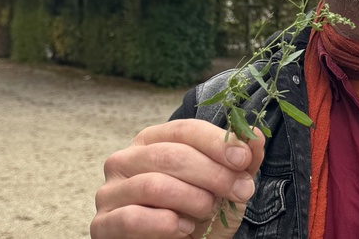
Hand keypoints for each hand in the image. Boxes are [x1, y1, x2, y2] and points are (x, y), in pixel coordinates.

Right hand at [91, 119, 265, 238]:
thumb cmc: (198, 214)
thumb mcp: (227, 186)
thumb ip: (242, 160)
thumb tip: (256, 135)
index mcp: (154, 140)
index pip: (185, 130)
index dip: (217, 142)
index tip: (243, 160)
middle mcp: (126, 159)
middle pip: (171, 155)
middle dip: (213, 174)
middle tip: (239, 191)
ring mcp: (110, 192)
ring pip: (153, 184)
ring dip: (192, 200)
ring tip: (207, 212)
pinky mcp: (102, 224)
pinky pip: (132, 218)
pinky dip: (165, 224)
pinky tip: (183, 229)